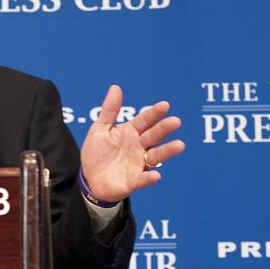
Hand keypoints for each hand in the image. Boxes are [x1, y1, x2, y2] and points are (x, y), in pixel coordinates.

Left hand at [79, 85, 184, 202]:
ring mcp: (138, 164)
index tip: (165, 105)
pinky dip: (149, 178)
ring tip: (179, 145)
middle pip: (154, 136)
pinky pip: (143, 179)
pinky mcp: (134, 181)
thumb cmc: (96, 153)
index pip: (145, 120)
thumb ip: (109, 110)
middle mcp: (138, 147)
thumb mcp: (100, 129)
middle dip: (164, 129)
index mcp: (131, 132)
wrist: (90, 179)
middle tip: (175, 122)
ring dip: (167, 151)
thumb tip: (116, 87)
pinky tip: (156, 175)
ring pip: (155, 156)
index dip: (154, 113)